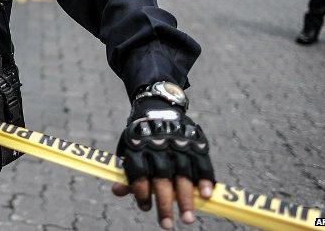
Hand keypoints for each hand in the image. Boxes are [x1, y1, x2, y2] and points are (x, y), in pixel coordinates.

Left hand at [113, 99, 214, 228]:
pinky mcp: (196, 141)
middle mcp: (158, 143)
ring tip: (188, 219)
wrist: (158, 105)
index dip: (140, 191)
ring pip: (183, 173)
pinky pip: (202, 162)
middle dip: (164, 203)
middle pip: (162, 177)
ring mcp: (178, 142)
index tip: (145, 208)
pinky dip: (205, 179)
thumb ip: (125, 170)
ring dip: (187, 198)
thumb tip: (118, 192)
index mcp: (137, 144)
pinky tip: (207, 196)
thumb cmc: (139, 135)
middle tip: (166, 225)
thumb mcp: (127, 148)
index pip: (138, 171)